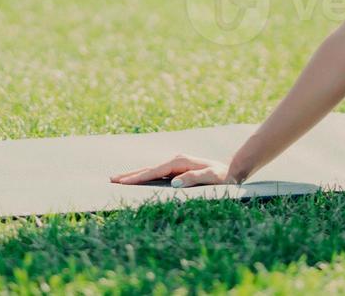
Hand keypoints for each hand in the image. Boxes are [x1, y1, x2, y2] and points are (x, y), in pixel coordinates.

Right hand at [109, 153, 237, 187]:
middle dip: (130, 174)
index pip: (154, 171)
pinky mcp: (177, 170)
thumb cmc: (223, 177)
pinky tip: (138, 180)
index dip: (138, 177)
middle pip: (148, 168)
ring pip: (151, 170)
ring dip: (135, 175)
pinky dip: (144, 176)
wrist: (232, 171)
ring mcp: (176, 164)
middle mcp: (176, 160)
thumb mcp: (211, 178)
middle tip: (112, 179)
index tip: (123, 182)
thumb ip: (193, 179)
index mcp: (180, 162)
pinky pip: (157, 174)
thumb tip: (173, 183)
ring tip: (119, 179)